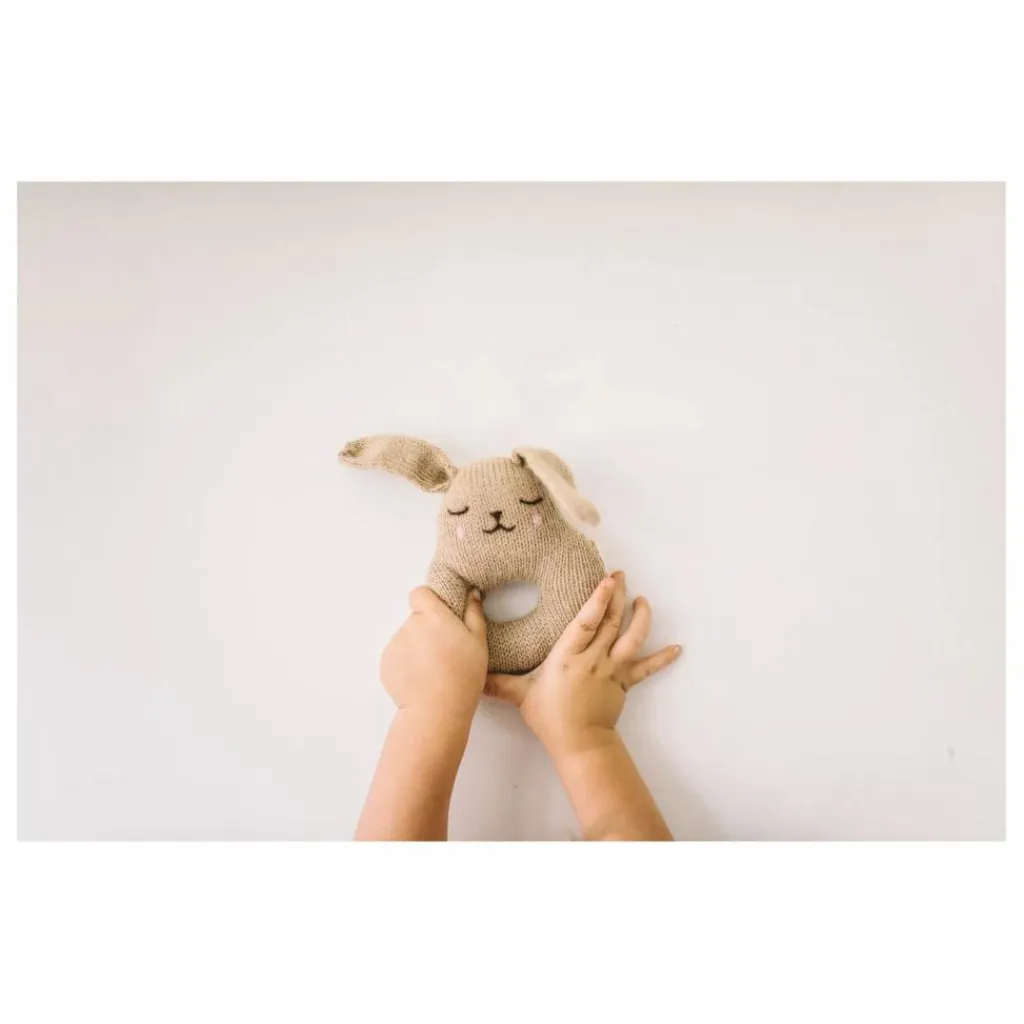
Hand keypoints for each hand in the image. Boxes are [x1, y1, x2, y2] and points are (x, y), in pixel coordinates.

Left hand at [380, 586, 488, 720]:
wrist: (436, 710)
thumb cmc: (462, 676)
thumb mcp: (478, 642)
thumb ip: (473, 613)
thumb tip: (471, 593)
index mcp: (433, 616)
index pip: (420, 594)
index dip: (428, 602)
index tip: (439, 616)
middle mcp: (410, 625)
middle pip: (416, 619)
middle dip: (427, 629)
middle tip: (443, 651)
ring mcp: (395, 644)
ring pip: (406, 638)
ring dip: (417, 647)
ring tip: (433, 670)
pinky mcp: (385, 662)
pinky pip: (397, 656)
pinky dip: (406, 664)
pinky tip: (421, 678)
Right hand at [484, 571, 681, 756]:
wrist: (579, 743)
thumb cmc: (550, 718)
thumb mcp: (522, 696)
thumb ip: (499, 682)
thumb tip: (474, 675)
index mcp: (568, 656)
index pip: (586, 621)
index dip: (598, 598)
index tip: (607, 578)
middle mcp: (594, 658)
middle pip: (610, 622)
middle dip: (617, 596)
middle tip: (621, 574)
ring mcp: (613, 670)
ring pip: (632, 638)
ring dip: (640, 617)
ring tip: (642, 600)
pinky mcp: (625, 682)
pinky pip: (647, 668)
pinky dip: (663, 658)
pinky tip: (678, 648)